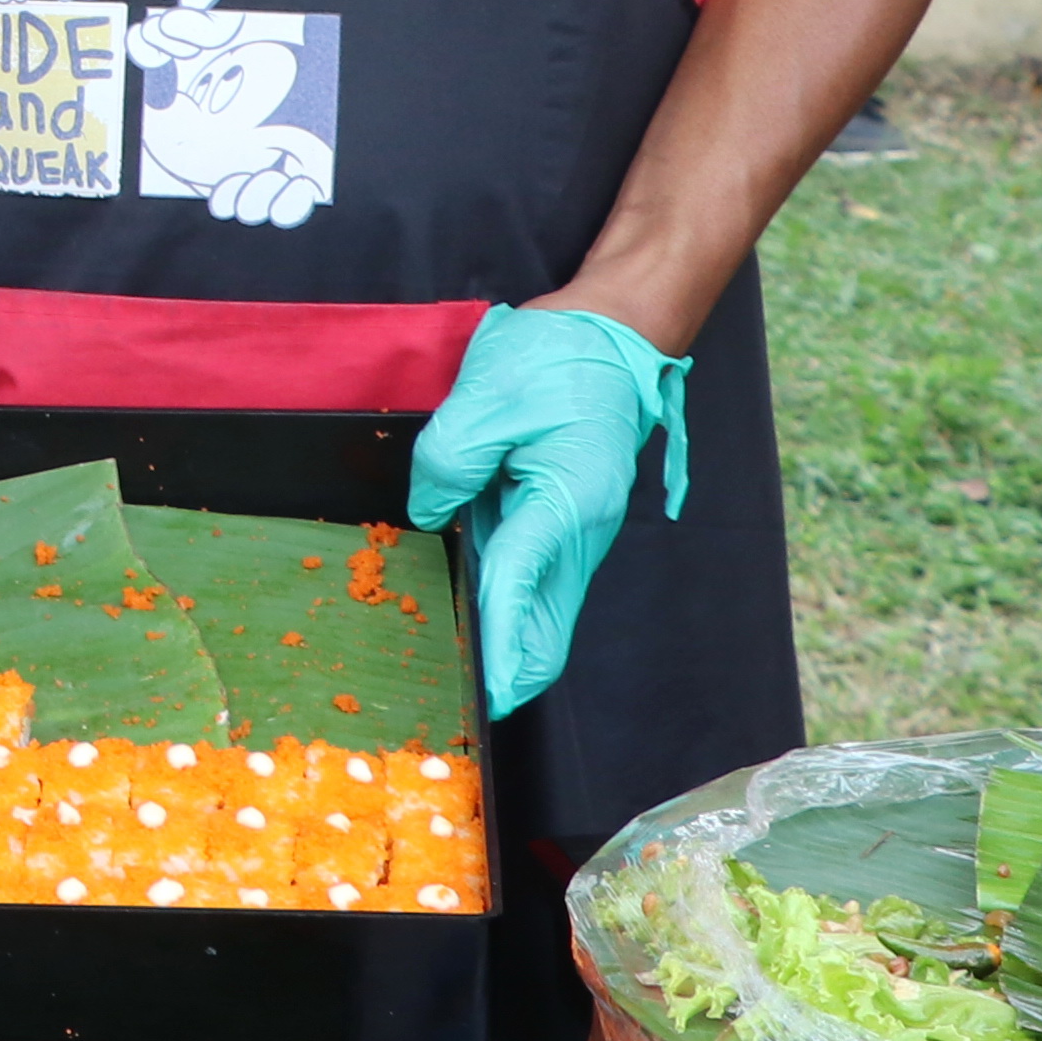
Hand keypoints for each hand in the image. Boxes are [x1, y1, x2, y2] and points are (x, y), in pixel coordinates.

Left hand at [411, 301, 688, 717]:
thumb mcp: (487, 396)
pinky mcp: (561, 521)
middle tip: (461, 705)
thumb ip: (449, 461)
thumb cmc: (557, 358)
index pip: (521, 586)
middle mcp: (580, 529)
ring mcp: (574, 530)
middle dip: (509, 671)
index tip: (482, 694)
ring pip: (544, 611)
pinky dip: (509, 611)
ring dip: (508, 645)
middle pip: (547, 627)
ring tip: (460, 678)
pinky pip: (535, 581)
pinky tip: (474, 624)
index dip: (498, 644)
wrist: (611, 335)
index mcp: (567, 500)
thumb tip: (430, 514)